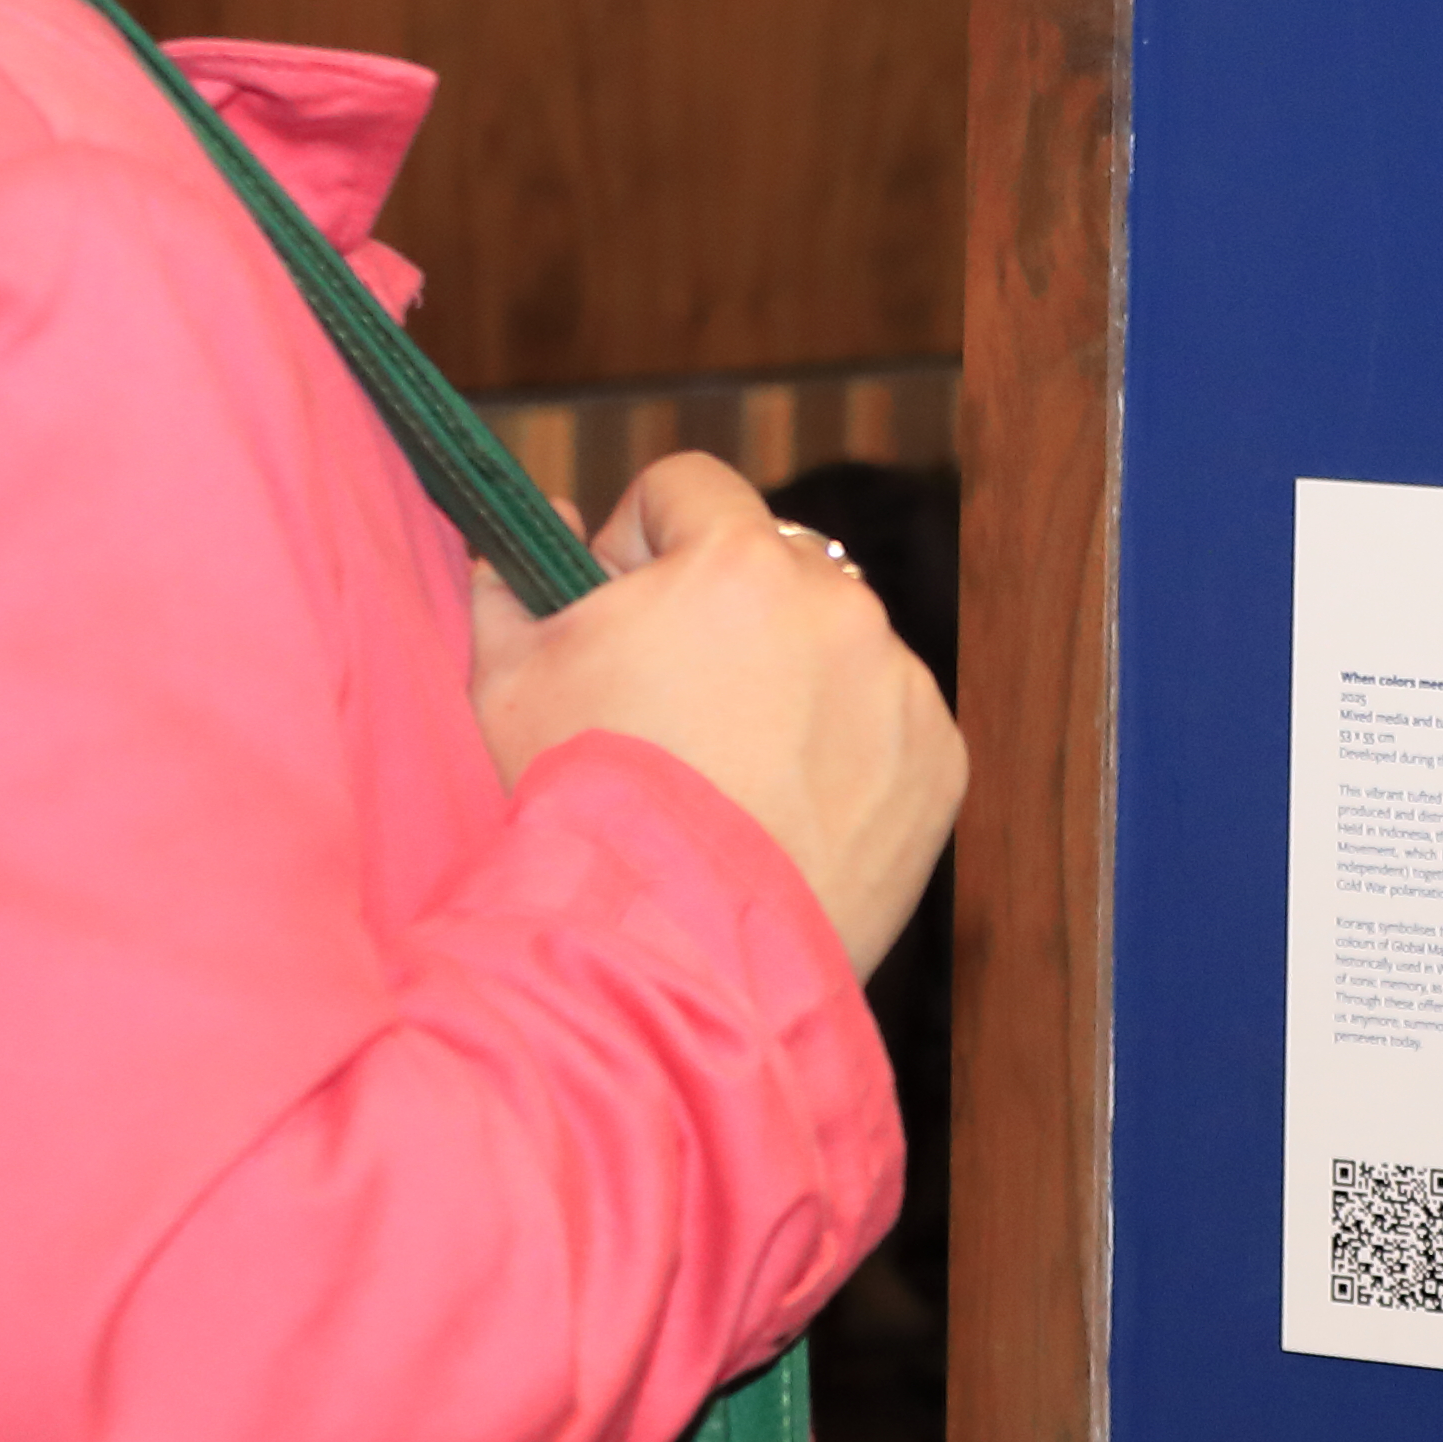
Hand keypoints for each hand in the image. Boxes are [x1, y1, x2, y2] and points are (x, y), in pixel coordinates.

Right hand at [465, 454, 961, 974]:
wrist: (673, 956)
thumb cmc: (577, 810)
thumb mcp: (503, 684)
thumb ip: (513, 579)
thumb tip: (543, 520)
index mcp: (734, 562)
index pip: (691, 485)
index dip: (643, 538)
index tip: (620, 600)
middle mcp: (837, 604)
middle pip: (776, 564)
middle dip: (725, 610)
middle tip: (673, 700)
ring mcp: (899, 684)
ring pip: (838, 644)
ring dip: (792, 678)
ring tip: (729, 774)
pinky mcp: (938, 760)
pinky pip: (887, 722)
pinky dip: (845, 752)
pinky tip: (785, 815)